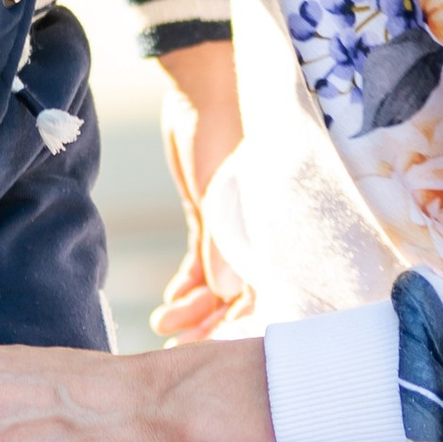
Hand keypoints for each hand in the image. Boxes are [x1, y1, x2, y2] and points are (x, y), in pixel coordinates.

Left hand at [150, 37, 249, 344]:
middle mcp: (260, 234)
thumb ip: (223, 241)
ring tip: (166, 327)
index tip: (215, 351)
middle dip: (214, 328)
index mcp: (276, 228)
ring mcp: (234, 230)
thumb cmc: (224, 128)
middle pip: (243, 298)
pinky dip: (188, 285)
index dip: (243, 326)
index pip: (268, 291)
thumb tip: (226, 293)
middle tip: (181, 352)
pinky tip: (171, 305)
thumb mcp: (222, 185)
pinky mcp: (210, 218)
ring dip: (194, 310)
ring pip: (217, 286)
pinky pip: (201, 263)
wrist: (203, 89)